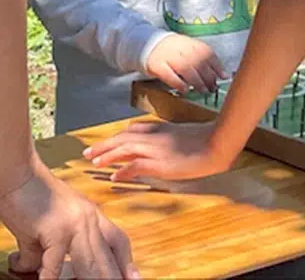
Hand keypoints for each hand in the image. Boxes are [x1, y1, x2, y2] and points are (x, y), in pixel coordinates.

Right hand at [0, 163, 137, 279]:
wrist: (18, 171)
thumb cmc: (32, 193)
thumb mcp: (51, 223)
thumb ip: (51, 249)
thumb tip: (37, 272)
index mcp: (91, 216)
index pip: (118, 242)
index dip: (127, 264)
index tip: (134, 278)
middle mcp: (88, 220)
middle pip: (108, 260)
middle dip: (113, 279)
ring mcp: (74, 226)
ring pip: (91, 265)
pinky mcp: (55, 230)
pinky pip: (55, 263)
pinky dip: (50, 278)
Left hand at [84, 120, 227, 183]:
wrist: (216, 142)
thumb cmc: (206, 138)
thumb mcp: (184, 133)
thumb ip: (170, 136)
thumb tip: (164, 144)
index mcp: (159, 128)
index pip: (132, 131)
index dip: (117, 137)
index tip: (106, 142)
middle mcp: (153, 137)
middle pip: (122, 138)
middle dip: (104, 145)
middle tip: (88, 152)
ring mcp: (155, 149)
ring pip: (123, 149)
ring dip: (107, 155)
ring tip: (94, 162)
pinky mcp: (159, 164)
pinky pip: (134, 166)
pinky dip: (123, 170)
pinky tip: (114, 176)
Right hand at [144, 34, 225, 93]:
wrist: (148, 44)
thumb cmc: (174, 51)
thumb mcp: (189, 50)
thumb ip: (205, 61)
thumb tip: (225, 75)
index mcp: (190, 43)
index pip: (207, 52)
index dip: (217, 66)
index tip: (224, 77)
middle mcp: (179, 47)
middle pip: (198, 62)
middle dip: (208, 77)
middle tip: (212, 88)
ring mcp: (167, 55)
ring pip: (185, 68)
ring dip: (196, 81)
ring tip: (202, 90)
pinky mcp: (156, 65)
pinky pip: (169, 75)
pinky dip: (179, 83)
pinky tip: (185, 90)